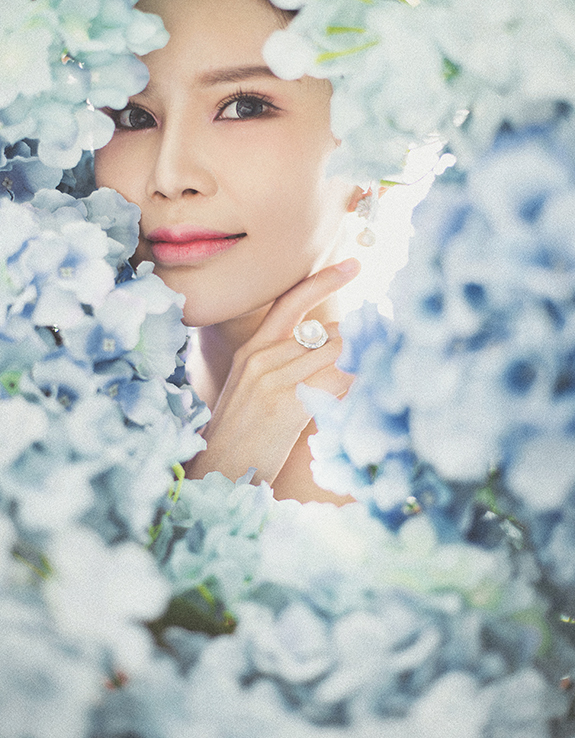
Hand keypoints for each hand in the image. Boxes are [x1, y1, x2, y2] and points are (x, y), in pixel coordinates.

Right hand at [184, 258, 360, 486]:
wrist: (218, 472)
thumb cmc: (243, 435)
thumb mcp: (254, 390)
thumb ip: (286, 365)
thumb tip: (333, 349)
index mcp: (252, 349)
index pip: (291, 301)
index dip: (324, 280)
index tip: (354, 264)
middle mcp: (259, 357)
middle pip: (330, 333)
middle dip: (353, 351)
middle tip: (365, 367)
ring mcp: (271, 379)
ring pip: (337, 354)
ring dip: (356, 370)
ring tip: (355, 390)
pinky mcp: (285, 404)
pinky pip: (336, 382)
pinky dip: (353, 388)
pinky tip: (353, 402)